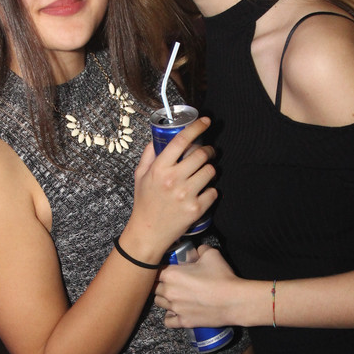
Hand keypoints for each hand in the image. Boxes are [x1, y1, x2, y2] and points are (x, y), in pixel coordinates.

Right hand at [123, 118, 217, 260]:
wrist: (148, 232)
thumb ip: (149, 154)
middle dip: (208, 150)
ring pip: (211, 171)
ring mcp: (186, 194)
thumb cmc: (144, 203)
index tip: (205, 121)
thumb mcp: (140, 175)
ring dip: (210, 169)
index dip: (196, 127)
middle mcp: (173, 179)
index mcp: (159, 168)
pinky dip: (211, 190)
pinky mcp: (196, 208)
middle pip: (201, 154)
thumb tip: (158, 137)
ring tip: (204, 173)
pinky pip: (214, 191)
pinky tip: (203, 192)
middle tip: (208, 152)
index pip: (181, 140)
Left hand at [155, 244, 243, 327]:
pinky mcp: (183, 321)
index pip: (155, 271)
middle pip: (155, 288)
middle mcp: (169, 292)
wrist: (234, 301)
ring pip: (159, 303)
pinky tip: (177, 311)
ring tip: (176, 296)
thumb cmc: (222, 277)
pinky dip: (170, 316)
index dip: (161, 270)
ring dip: (165, 299)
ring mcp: (175, 308)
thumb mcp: (211, 255)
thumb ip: (200, 250)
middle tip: (173, 283)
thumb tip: (198, 250)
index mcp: (171, 274)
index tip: (167, 270)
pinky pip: (168, 320)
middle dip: (162, 284)